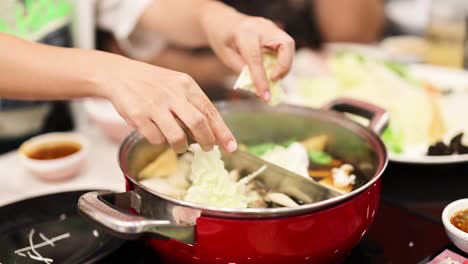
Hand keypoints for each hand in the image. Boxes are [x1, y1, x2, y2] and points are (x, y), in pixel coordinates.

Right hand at [98, 56, 236, 153]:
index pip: (210, 111)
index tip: (231, 146)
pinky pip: (156, 139)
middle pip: (198, 123)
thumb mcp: (177, 85)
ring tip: (180, 146)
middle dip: (207, 141)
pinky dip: (160, 141)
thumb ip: (193, 103)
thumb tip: (212, 130)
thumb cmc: (154, 83)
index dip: (222, 132)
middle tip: (207, 149)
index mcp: (186, 84)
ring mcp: (155, 105)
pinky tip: (158, 134)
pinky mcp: (139, 116)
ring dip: (182, 147)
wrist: (119, 75)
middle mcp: (172, 93)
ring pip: (177, 136)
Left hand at [200, 3, 294, 101]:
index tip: (265, 96)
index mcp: (244, 33)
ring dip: (285, 65)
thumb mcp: (226, 56)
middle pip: (285, 44)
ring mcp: (270, 26)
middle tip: (274, 80)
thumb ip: (243, 70)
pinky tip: (272, 68)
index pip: (256, 59)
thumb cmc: (222, 38)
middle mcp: (261, 26)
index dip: (262, 79)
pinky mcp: (274, 31)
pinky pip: (284, 47)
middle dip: (284, 66)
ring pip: (288, 45)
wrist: (222, 20)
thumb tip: (259, 87)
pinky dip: (282, 60)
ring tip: (273, 76)